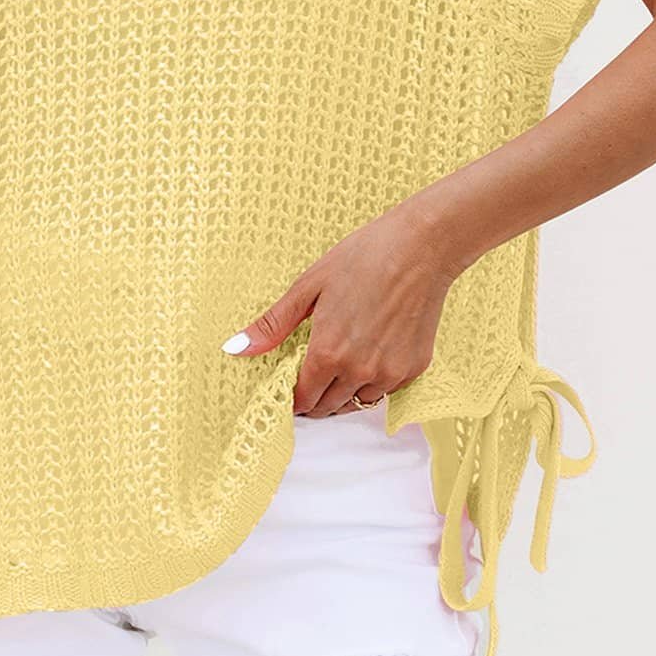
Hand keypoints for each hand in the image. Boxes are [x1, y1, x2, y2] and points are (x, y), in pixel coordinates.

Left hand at [221, 195, 462, 416]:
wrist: (420, 247)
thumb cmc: (363, 258)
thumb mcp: (309, 286)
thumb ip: (273, 325)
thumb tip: (235, 349)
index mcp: (327, 353)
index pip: (302, 400)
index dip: (291, 398)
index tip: (289, 388)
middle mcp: (358, 371)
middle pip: (327, 408)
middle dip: (314, 399)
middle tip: (312, 375)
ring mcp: (389, 373)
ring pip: (357, 403)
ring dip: (343, 393)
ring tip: (341, 363)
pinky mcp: (414, 369)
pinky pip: (386, 391)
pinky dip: (373, 382)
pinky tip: (370, 354)